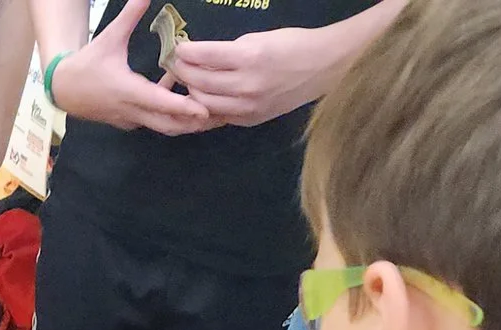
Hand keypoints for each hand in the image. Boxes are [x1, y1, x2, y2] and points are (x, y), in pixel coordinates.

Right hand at [50, 3, 212, 134]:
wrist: (63, 89)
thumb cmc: (87, 64)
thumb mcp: (110, 37)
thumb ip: (130, 16)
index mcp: (129, 91)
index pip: (162, 103)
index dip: (185, 107)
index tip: (206, 109)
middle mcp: (132, 110)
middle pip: (169, 125)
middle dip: (194, 122)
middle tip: (219, 114)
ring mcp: (131, 120)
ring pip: (163, 127)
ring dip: (184, 120)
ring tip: (207, 108)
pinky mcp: (129, 122)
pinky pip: (154, 122)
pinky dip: (170, 114)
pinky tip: (177, 91)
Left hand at [171, 26, 347, 125]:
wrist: (322, 67)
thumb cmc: (291, 45)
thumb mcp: (257, 38)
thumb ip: (227, 51)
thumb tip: (199, 57)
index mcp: (249, 58)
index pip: (204, 56)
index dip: (185, 52)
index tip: (178, 48)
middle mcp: (247, 85)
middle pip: (198, 82)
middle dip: (182, 72)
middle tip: (178, 64)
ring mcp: (248, 107)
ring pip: (204, 103)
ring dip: (192, 90)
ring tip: (190, 80)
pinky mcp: (251, 120)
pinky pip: (219, 115)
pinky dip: (208, 105)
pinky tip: (206, 96)